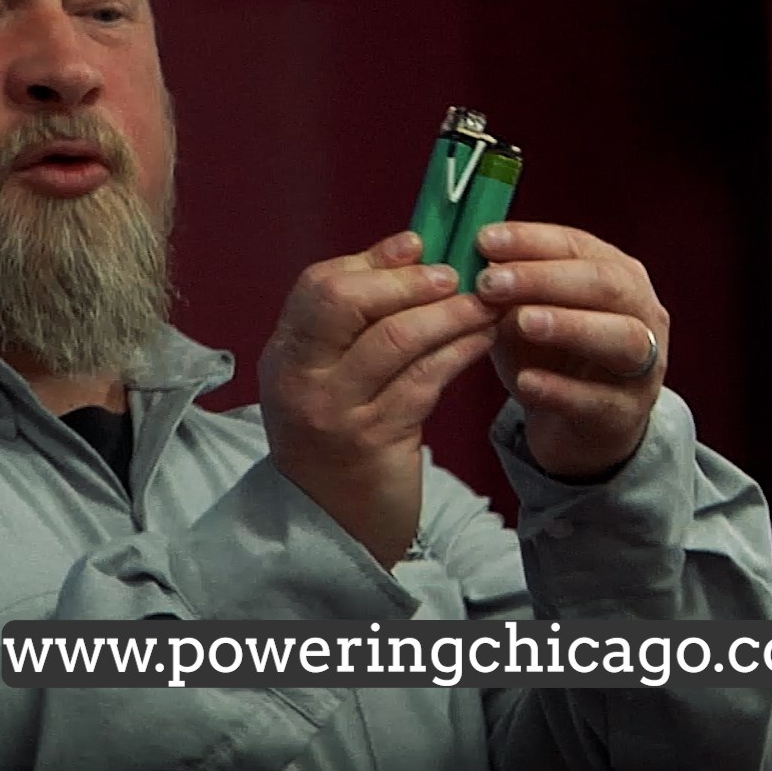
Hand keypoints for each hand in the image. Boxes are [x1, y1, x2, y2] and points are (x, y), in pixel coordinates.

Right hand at [259, 231, 497, 565]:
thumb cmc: (341, 437)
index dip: (373, 260)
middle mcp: (300, 380)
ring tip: (485, 301)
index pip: (318, 286)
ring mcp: (335, 412)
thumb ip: (357, 322)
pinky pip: (426, 379)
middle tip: (457, 273)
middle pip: (347, 303)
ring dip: (450, 312)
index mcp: (286, 355)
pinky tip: (485, 338)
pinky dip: (461, 350)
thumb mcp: (329, 378)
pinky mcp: (376, 441)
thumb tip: (409, 251)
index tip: (418, 245)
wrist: (334, 526)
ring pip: (397, 339)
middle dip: (409, 282)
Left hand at [473, 222, 667, 480]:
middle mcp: (642, 313)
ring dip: (570, 325)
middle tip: (490, 282)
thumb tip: (471, 258)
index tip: (482, 241)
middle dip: (544, 278)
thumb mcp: (524, 315)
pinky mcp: (626, 413)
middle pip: (605, 284)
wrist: (577, 428)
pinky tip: (525, 382)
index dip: (530, 241)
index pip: (577, 246)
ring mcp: (642, 365)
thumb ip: (507, 289)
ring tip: (521, 322)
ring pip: (621, 338)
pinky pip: (598, 400)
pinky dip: (561, 389)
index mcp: (618, 275)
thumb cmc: (552, 357)